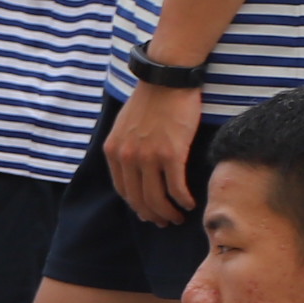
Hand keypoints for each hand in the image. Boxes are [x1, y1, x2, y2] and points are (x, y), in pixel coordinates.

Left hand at [108, 79, 203, 226]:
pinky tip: (190, 204)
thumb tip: (134, 168)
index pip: (123, 189)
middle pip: (138, 198)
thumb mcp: (125, 125)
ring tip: (177, 218)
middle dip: (151, 214)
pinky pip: (176, 187)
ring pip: (156, 197)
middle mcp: (127, 157)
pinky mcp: (171, 154)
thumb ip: (125, 147)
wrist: (166, 79)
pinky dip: (183, 200)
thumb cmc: (151, 100)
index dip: (136, 205)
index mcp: (113, 151)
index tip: (147, 212)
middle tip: (163, 222)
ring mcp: (148, 157)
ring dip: (168, 213)